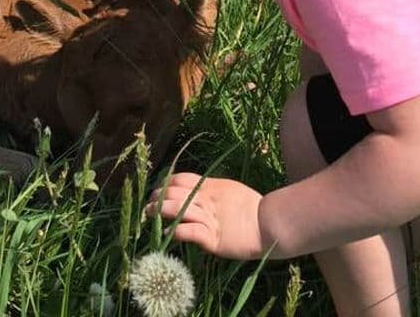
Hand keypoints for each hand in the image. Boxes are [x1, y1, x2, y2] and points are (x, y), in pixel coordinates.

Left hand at [147, 173, 269, 259]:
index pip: (179, 179)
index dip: (165, 183)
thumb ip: (209, 188)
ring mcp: (210, 219)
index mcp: (210, 186)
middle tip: (148, 204)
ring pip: (178, 209)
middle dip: (157, 197)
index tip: (157, 190)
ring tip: (148, 215)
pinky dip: (176, 231)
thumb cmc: (252, 208)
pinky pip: (190, 231)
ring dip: (160, 211)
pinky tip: (167, 232)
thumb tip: (190, 188)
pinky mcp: (213, 239)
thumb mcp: (227, 189)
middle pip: (174, 193)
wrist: (271, 225)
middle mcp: (206, 200)